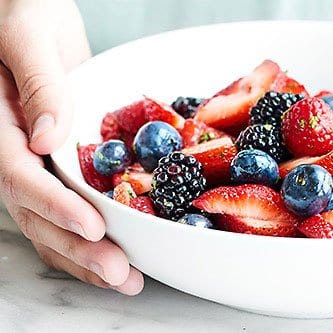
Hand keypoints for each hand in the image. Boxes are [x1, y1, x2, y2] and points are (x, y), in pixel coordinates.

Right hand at [0, 0, 142, 294]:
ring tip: (126, 280)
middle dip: (77, 247)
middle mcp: (14, 148)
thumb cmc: (18, 8)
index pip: (21, 175)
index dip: (55, 206)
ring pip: (52, 217)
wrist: (28, 6)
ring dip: (86, 253)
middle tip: (119, 272)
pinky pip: (68, 199)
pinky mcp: (60, 155)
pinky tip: (118, 253)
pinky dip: (91, 230)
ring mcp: (36, 156)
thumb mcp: (25, 34)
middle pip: (38, 210)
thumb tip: (48, 137)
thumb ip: (37, 82)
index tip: (92, 227)